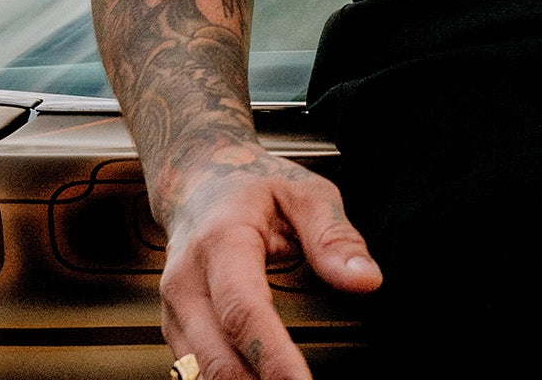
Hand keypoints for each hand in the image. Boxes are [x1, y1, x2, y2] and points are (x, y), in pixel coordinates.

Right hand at [158, 147, 381, 379]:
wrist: (197, 180)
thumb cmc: (252, 186)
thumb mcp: (303, 190)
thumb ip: (333, 234)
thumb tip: (365, 279)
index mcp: (220, 241)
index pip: (243, 310)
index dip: (272, 355)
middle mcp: (187, 281)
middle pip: (217, 355)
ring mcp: (175, 310)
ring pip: (200, 374)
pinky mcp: (176, 330)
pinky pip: (195, 373)